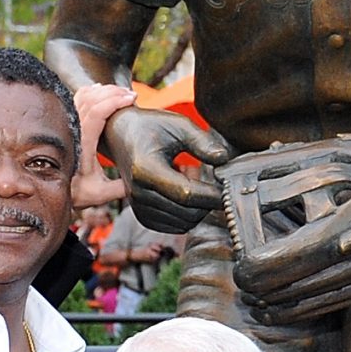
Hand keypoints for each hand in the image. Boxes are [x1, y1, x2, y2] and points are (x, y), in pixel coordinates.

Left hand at [69, 83, 138, 211]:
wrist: (49, 188)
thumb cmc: (76, 191)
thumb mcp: (100, 193)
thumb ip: (122, 188)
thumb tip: (142, 182)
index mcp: (81, 143)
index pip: (96, 113)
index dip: (114, 101)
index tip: (132, 99)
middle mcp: (72, 130)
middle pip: (91, 99)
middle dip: (113, 92)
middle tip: (131, 94)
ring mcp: (66, 124)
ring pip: (83, 96)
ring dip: (103, 91)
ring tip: (121, 92)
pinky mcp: (65, 122)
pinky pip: (76, 98)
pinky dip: (90, 91)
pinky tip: (101, 90)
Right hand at [106, 108, 231, 235]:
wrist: (119, 135)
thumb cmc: (150, 127)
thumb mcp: (178, 125)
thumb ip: (203, 142)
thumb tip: (225, 159)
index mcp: (146, 169)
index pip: (187, 194)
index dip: (213, 195)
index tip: (230, 188)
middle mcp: (139, 192)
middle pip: (188, 212)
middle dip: (209, 202)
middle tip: (216, 182)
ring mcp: (139, 206)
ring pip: (184, 222)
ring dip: (199, 208)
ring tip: (197, 183)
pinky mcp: (143, 215)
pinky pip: (175, 226)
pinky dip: (188, 215)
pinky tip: (187, 195)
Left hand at [226, 133, 350, 321]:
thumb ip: (314, 157)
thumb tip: (262, 161)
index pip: (327, 235)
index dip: (287, 254)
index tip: (252, 262)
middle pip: (329, 267)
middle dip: (281, 280)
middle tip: (242, 284)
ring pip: (338, 287)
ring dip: (293, 299)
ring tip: (256, 302)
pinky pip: (350, 296)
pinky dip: (315, 304)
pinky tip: (287, 309)